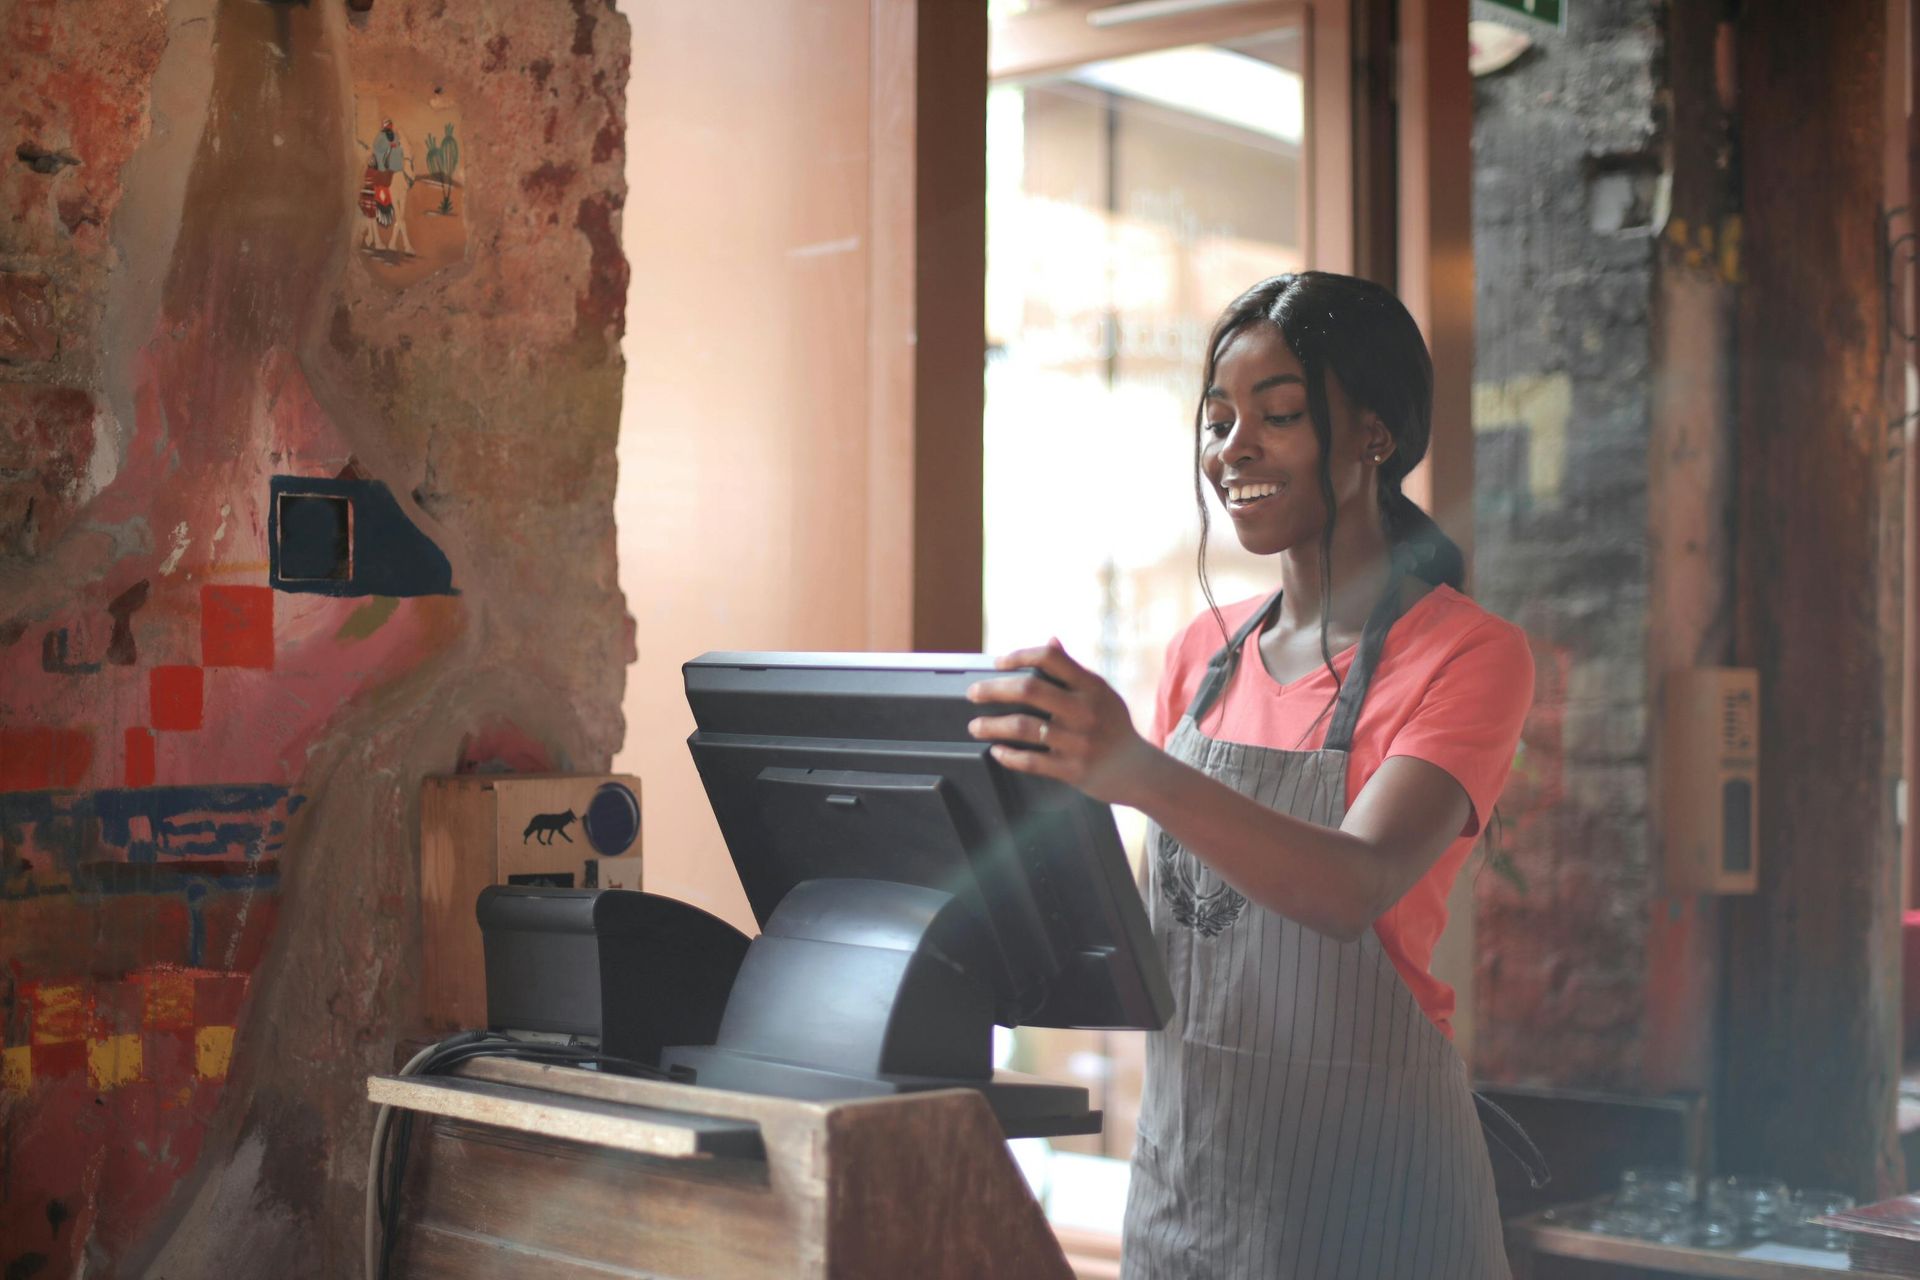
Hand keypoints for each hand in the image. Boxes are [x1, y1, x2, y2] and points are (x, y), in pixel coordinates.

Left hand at [965, 638, 1157, 804]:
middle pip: (1029, 689)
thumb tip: (1050, 640)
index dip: (1020, 656)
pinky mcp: (1072, 770)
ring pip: (1023, 728)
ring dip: (992, 726)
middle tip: (973, 693)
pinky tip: (996, 751)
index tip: (998, 663)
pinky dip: (1008, 756)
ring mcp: (1078, 741)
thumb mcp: (1101, 693)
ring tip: (975, 727)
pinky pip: (1031, 761)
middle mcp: (1084, 710)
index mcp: (1091, 686)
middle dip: (993, 689)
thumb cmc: (1114, 727)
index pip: (1050, 658)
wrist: (1139, 771)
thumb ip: (1073, 669)